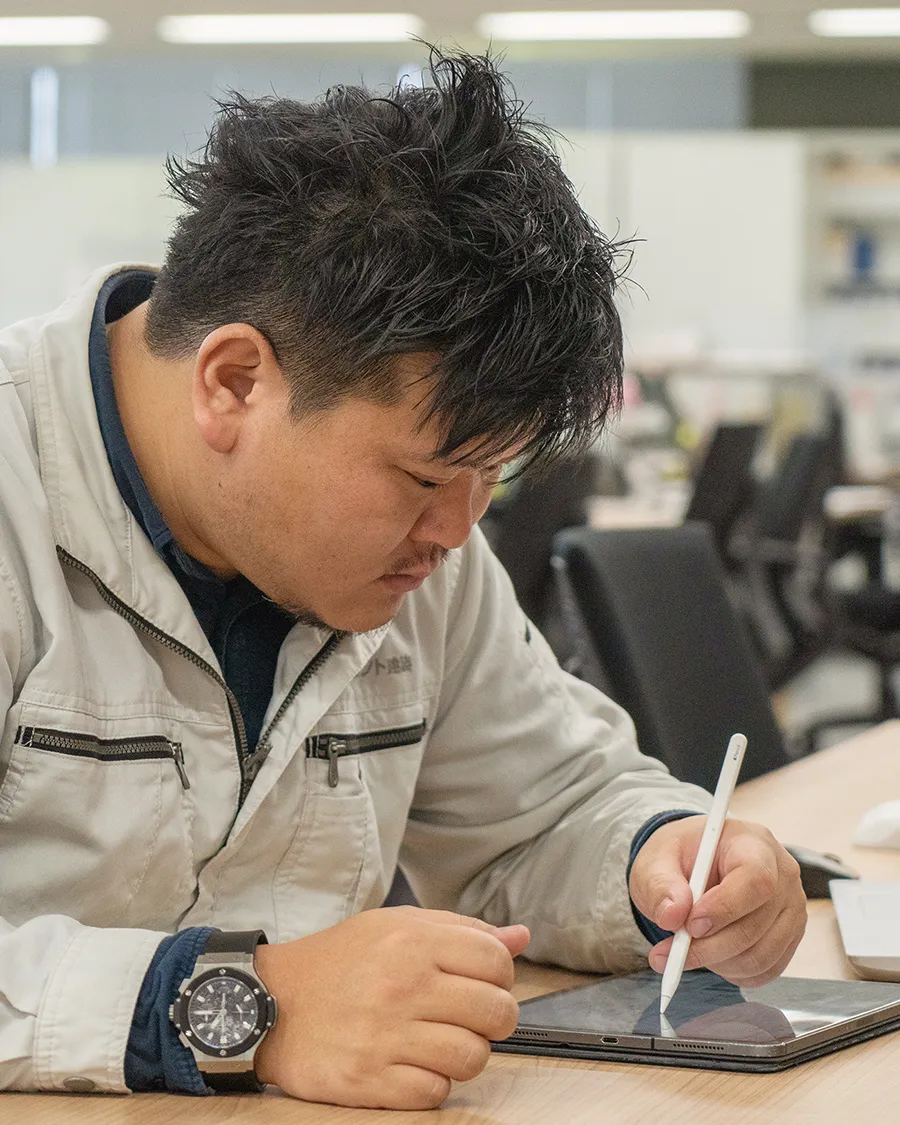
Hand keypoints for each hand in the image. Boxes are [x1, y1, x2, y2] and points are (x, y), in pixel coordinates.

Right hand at [254, 906, 529, 1108]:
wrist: (270, 1000)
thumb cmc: (341, 960)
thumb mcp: (396, 926)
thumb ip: (461, 929)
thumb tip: (520, 937)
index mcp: (413, 940)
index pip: (497, 961)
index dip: (501, 975)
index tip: (482, 982)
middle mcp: (402, 985)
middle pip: (496, 1012)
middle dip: (494, 1019)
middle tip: (470, 1017)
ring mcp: (384, 1035)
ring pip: (473, 1057)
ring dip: (466, 1054)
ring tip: (441, 1041)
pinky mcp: (367, 1079)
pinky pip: (435, 1092)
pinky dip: (432, 1083)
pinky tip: (413, 1064)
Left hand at [628, 816, 806, 987]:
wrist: (696, 865)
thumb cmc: (680, 857)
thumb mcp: (658, 860)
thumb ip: (661, 884)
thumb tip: (672, 915)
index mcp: (753, 843)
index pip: (755, 879)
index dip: (724, 909)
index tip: (689, 926)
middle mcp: (783, 875)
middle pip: (756, 925)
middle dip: (709, 946)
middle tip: (670, 952)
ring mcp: (791, 909)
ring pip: (760, 955)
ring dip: (716, 962)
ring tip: (684, 950)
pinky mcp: (788, 937)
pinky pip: (765, 970)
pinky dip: (731, 972)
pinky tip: (708, 954)